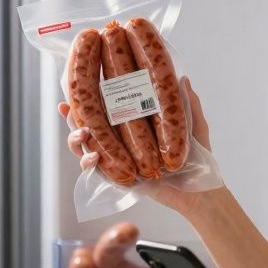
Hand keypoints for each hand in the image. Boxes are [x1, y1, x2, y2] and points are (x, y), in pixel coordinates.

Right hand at [58, 76, 211, 213]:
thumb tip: (182, 76)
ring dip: (76, 139)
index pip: (107, 106)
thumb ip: (187, 102)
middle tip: (66, 107)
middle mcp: (122, 140)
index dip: (89, 95)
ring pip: (86, 147)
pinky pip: (96, 171)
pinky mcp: (118, 178)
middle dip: (72, 116)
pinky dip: (89, 162)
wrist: (201, 191)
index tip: (76, 81)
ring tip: (80, 134)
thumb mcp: (193, 124)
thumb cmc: (198, 158)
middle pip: (89, 125)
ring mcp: (118, 159)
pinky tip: (93, 156)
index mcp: (134, 124)